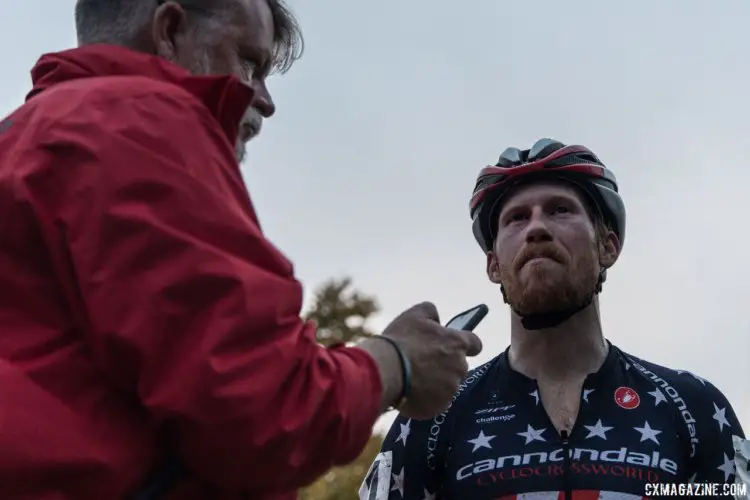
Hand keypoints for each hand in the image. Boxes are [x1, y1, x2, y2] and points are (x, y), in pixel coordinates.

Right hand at [369, 302, 482, 419]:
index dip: (466, 345)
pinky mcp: (439, 407)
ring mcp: (451, 389)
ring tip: (413, 379)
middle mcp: (460, 367)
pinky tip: (411, 392)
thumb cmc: (400, 341)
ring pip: (447, 386)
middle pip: (458, 367)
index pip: (475, 344)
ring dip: (435, 383)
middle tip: (422, 364)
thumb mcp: (413, 315)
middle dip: (444, 366)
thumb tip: (436, 317)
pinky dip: (427, 399)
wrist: (385, 371)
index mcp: (457, 343)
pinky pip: (436, 402)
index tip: (454, 346)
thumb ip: (430, 311)